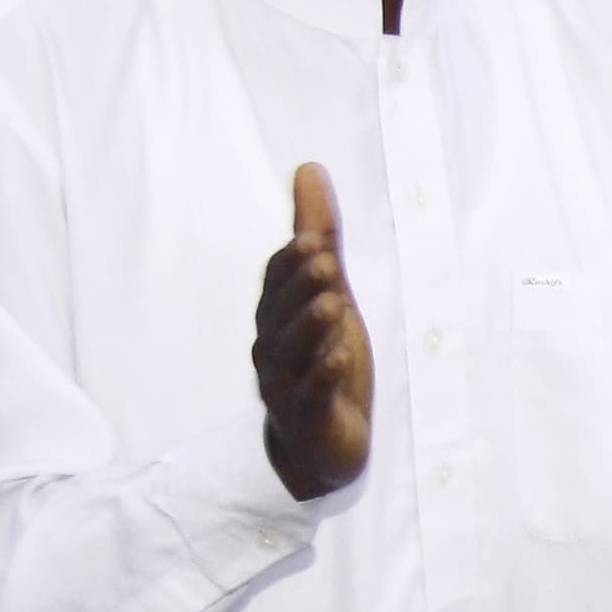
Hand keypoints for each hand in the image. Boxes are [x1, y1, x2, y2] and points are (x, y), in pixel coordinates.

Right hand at [254, 163, 372, 499]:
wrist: (322, 443)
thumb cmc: (322, 358)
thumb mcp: (330, 290)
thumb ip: (320, 235)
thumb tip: (309, 167)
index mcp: (276, 316)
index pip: (277, 283)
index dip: (293, 262)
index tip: (315, 237)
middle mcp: (271, 347)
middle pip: (280, 313)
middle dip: (301, 286)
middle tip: (326, 260)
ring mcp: (284, 386)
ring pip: (292, 354)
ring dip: (311, 327)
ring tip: (334, 304)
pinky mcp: (307, 419)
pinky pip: (311, 397)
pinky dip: (323, 378)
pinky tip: (339, 359)